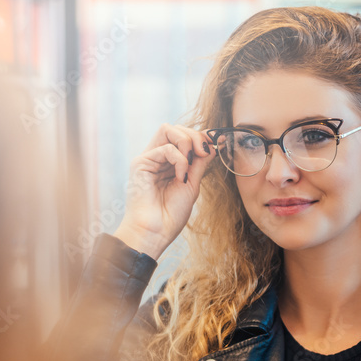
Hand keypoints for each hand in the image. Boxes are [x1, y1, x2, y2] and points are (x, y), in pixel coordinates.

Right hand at [114, 124, 215, 258]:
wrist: (156, 232)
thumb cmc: (172, 213)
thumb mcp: (192, 184)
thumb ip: (200, 163)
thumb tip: (214, 143)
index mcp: (168, 162)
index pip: (183, 136)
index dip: (201, 136)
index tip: (219, 142)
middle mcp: (157, 157)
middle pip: (175, 128)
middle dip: (195, 136)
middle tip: (204, 153)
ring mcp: (148, 159)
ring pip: (168, 130)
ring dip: (187, 142)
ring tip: (192, 161)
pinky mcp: (140, 163)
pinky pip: (165, 148)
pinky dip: (179, 160)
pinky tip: (180, 177)